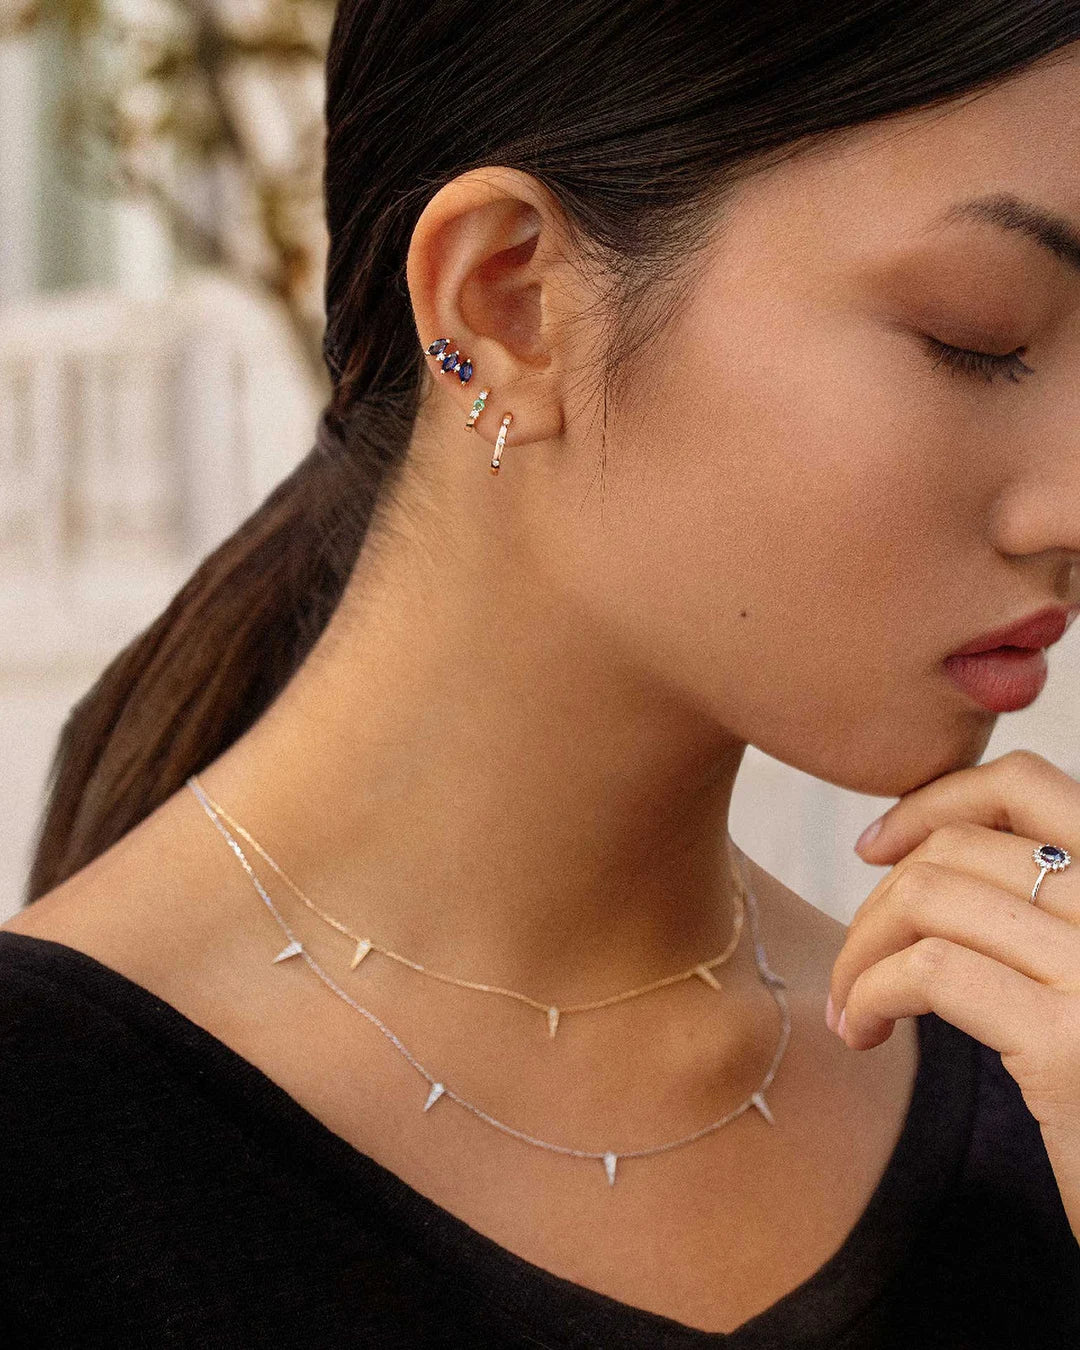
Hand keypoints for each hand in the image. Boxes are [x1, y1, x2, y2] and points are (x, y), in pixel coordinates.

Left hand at [827, 749, 1079, 1241]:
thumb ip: (1039, 906)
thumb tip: (917, 843)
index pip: (1026, 783)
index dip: (932, 803)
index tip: (873, 850)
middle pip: (958, 849)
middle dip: (878, 902)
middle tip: (857, 964)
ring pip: (928, 900)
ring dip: (861, 952)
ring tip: (852, 1008)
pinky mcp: (1069, 1044)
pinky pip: (927, 972)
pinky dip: (870, 992)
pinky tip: (864, 1032)